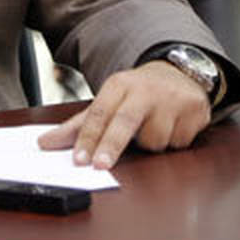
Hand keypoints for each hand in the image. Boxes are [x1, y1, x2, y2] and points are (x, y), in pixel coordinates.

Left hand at [36, 60, 210, 169]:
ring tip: (154, 127)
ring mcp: (171, 98)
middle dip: (111, 145)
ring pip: (155, 139)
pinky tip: (174, 126)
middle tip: (99, 165)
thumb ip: (79, 125)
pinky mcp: (194, 110)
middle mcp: (145, 89)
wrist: (182, 73)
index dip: (87, 137)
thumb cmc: (139, 93)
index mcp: (119, 85)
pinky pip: (178, 142)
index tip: (78, 159)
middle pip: (124, 120)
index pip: (99, 113)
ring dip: (153, 143)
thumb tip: (45, 143)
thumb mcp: (109, 101)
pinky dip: (174, 140)